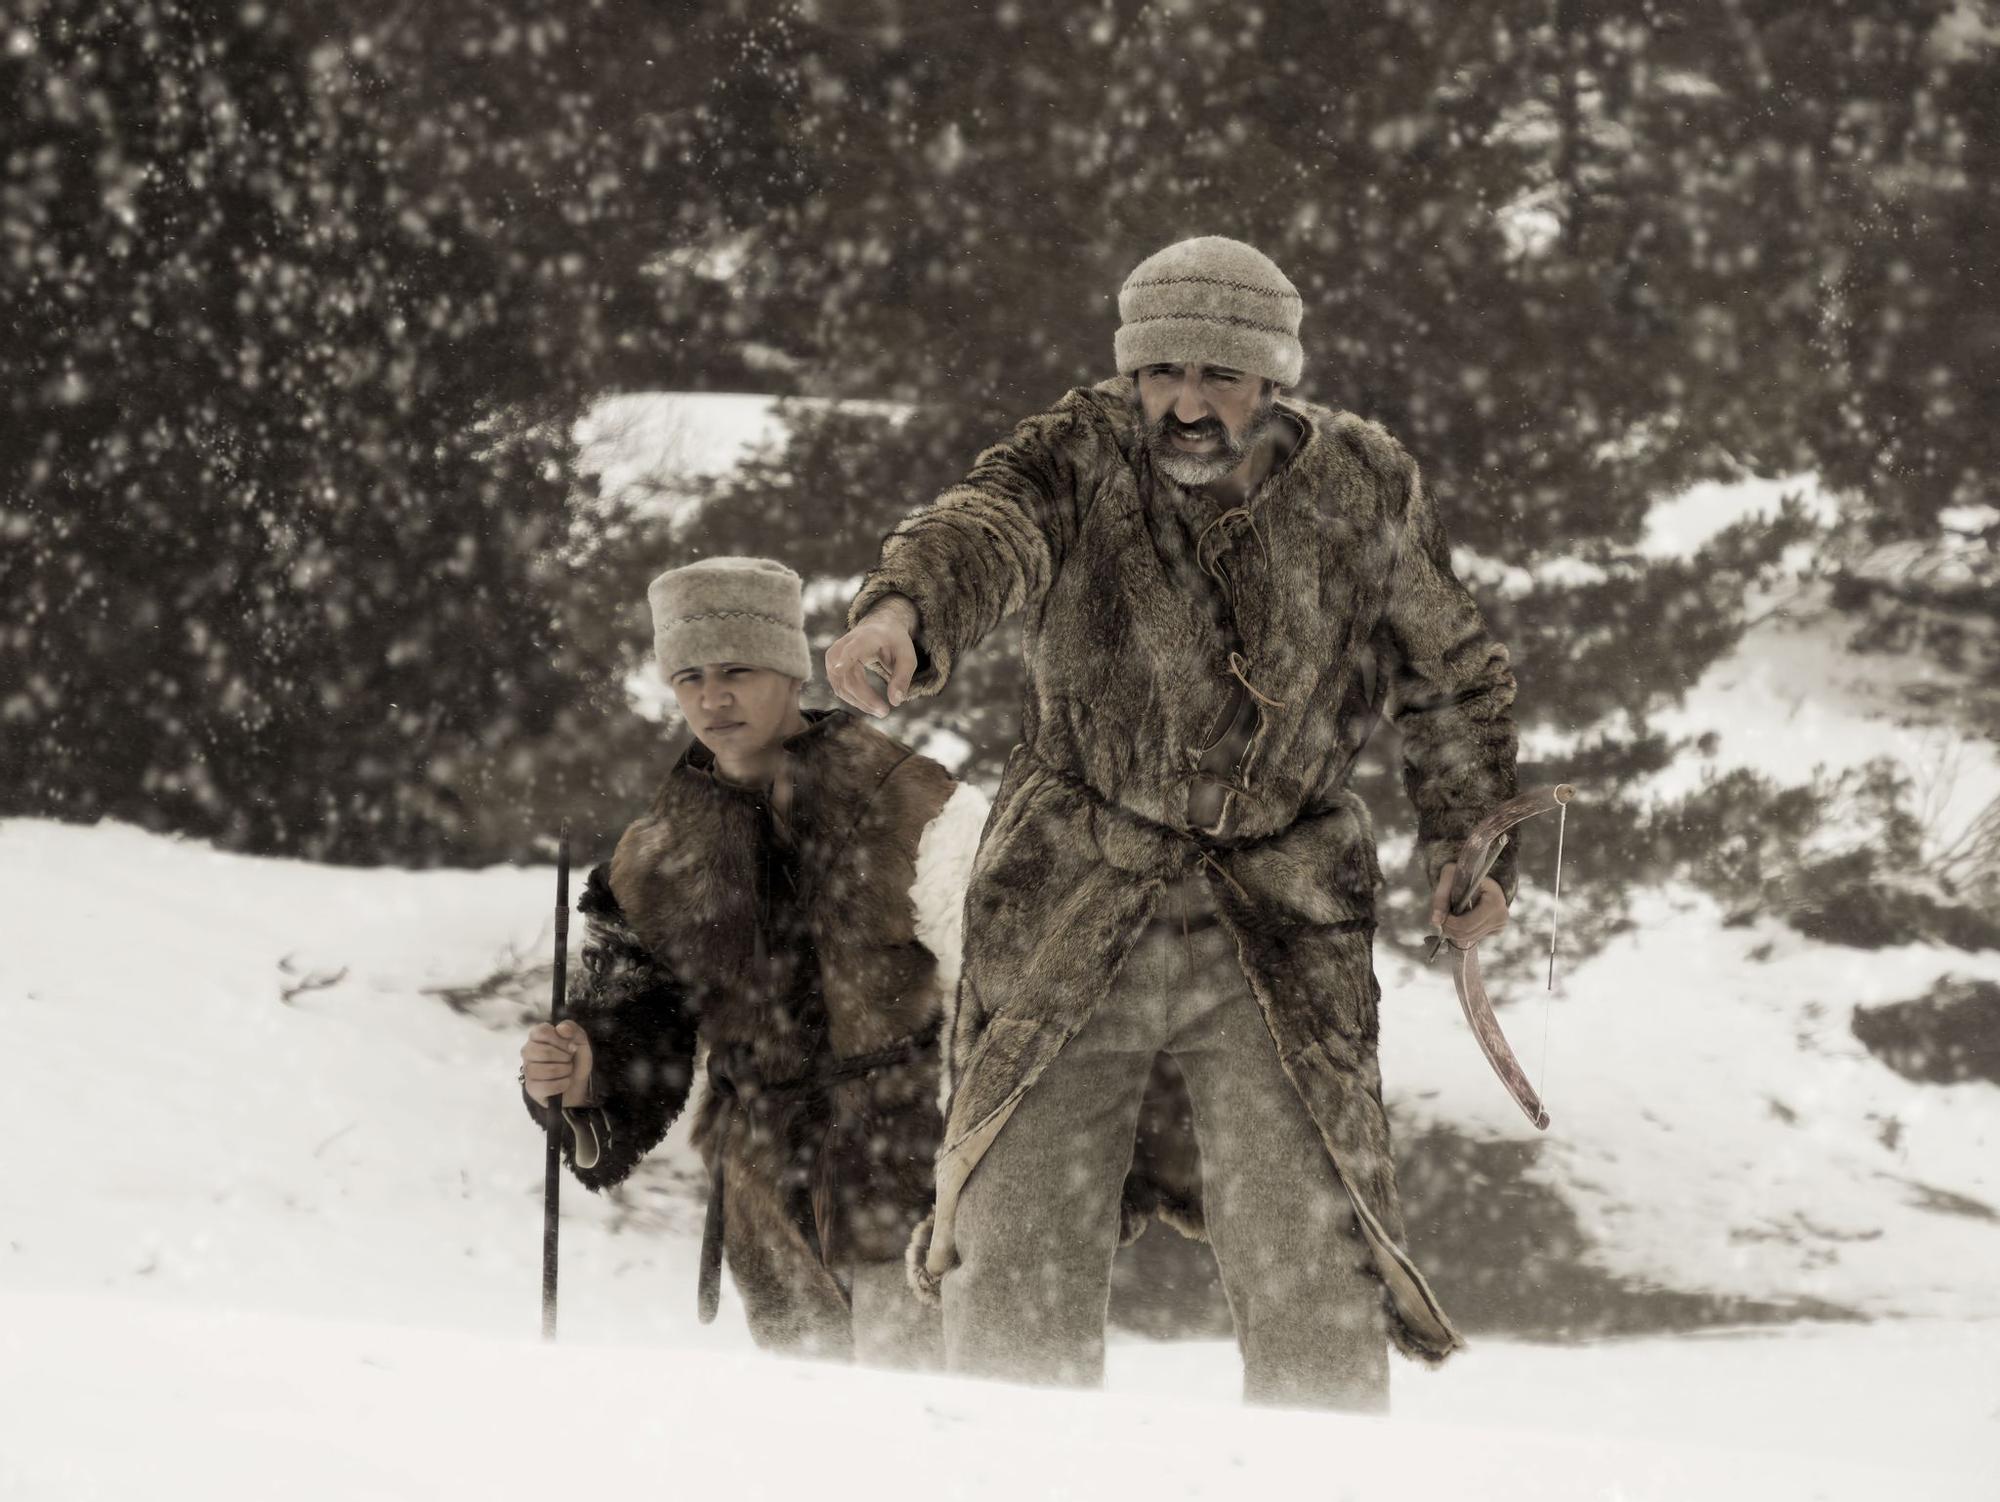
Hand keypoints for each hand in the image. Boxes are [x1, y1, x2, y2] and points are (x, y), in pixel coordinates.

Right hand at [521, 1020, 594, 1107]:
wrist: (578, 1084)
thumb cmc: (576, 1060)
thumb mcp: (580, 1041)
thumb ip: (573, 1029)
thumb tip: (561, 1028)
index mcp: (537, 1036)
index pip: (542, 1031)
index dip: (561, 1040)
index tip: (570, 1046)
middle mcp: (528, 1051)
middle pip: (544, 1052)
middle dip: (565, 1057)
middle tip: (569, 1060)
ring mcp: (527, 1070)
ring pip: (546, 1070)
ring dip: (564, 1071)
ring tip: (567, 1070)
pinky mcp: (531, 1088)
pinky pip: (546, 1086)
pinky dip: (562, 1084)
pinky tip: (564, 1082)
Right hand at [826, 597, 918, 717]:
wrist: (879, 628)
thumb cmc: (895, 643)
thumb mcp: (907, 657)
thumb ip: (903, 678)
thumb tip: (895, 702)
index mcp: (865, 638)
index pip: (851, 649)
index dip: (844, 659)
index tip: (838, 669)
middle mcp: (844, 645)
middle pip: (847, 676)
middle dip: (865, 697)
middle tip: (885, 712)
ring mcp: (834, 656)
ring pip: (840, 685)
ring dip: (859, 702)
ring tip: (880, 710)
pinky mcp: (832, 666)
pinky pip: (839, 687)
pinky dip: (854, 698)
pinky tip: (869, 704)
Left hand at [1428, 862, 1508, 951]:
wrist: (1479, 878)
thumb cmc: (1464, 875)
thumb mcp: (1450, 876)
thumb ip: (1441, 896)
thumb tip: (1435, 921)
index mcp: (1494, 900)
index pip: (1467, 923)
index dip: (1450, 922)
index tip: (1443, 914)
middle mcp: (1501, 915)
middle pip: (1467, 934)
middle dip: (1450, 929)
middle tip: (1442, 918)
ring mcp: (1501, 924)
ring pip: (1470, 939)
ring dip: (1454, 932)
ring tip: (1450, 917)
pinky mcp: (1497, 930)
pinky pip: (1474, 938)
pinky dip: (1463, 932)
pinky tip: (1462, 919)